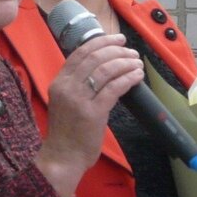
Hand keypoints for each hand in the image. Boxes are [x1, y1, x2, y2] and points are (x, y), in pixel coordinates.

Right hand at [35, 34, 143, 196]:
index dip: (101, 42)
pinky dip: (128, 78)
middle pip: (95, 58)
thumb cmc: (66, 132)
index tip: (117, 39)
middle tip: (131, 51)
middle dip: (117, 50)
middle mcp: (67, 87)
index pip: (80, 53)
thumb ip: (77, 85)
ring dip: (125, 62)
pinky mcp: (93, 112)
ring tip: (136, 63)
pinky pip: (114, 88)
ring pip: (106, 70)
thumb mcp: (65, 102)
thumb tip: (102, 68)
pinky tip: (137, 76)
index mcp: (59, 82)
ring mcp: (79, 100)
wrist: (62, 157)